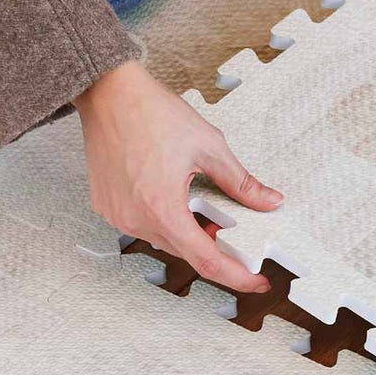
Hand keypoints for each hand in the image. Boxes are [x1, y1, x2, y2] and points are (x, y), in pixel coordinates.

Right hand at [75, 60, 279, 292]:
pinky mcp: (107, 206)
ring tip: (205, 208)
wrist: (108, 92)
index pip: (207, 261)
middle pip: (186, 252)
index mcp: (163, 209)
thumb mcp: (210, 147)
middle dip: (215, 247)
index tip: (256, 282)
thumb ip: (242, 183)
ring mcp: (117, 214)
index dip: (237, 276)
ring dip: (189, 232)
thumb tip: (268, 201)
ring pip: (165, 239)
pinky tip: (177, 199)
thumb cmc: (150, 112)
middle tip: (236, 231)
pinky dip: (166, 220)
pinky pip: (143, 225)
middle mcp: (135, 219)